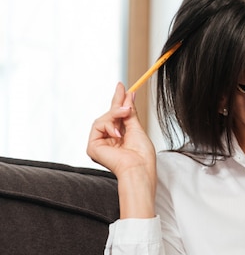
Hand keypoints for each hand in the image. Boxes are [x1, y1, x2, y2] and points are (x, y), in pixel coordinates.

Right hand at [87, 82, 156, 217]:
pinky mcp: (92, 147)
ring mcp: (99, 144)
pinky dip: (109, 125)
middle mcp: (108, 141)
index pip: (117, 117)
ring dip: (116, 114)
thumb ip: (130, 113)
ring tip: (126, 114)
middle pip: (108, 116)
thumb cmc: (142, 156)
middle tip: (127, 92)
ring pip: (103, 118)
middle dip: (118, 104)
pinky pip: (98, 125)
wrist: (139, 168)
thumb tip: (129, 95)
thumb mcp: (137, 128)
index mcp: (120, 139)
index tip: (122, 86)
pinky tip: (118, 134)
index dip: (119, 101)